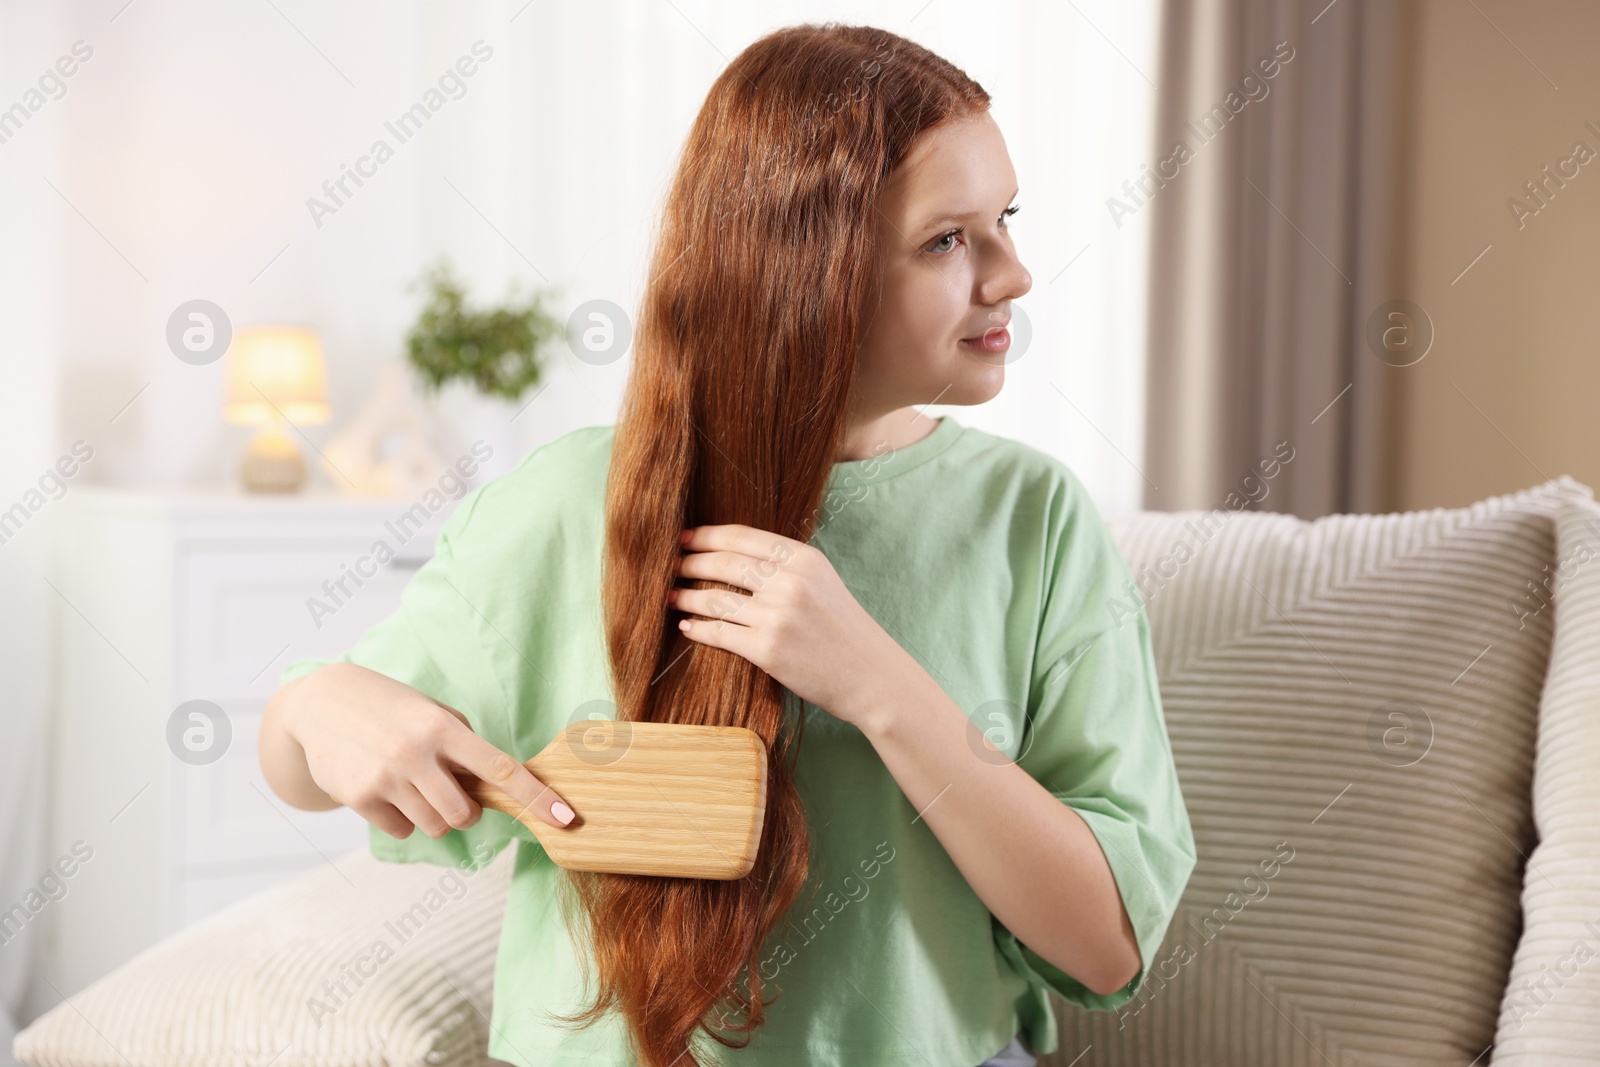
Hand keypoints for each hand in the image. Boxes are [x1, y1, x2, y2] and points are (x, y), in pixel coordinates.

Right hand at [281, 662, 575, 837]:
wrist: (320, 703)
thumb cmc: (390, 708)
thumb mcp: (432, 713)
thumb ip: (462, 746)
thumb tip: (494, 789)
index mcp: (445, 728)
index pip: (502, 769)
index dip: (538, 798)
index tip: (568, 820)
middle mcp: (417, 753)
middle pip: (466, 814)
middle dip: (466, 811)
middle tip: (448, 788)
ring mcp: (387, 777)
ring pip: (436, 827)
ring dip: (433, 815)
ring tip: (413, 785)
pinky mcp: (360, 797)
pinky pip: (402, 830)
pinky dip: (401, 819)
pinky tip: (386, 790)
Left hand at [669, 523, 910, 728]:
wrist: (871, 676)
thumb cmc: (844, 630)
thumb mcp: (821, 582)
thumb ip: (785, 566)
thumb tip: (733, 555)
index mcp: (803, 559)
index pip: (741, 536)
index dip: (705, 535)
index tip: (684, 539)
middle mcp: (789, 582)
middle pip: (722, 563)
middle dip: (689, 563)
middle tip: (669, 566)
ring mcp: (777, 616)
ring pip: (714, 598)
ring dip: (685, 596)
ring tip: (671, 596)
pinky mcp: (767, 650)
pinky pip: (719, 632)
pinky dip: (697, 629)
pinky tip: (687, 627)